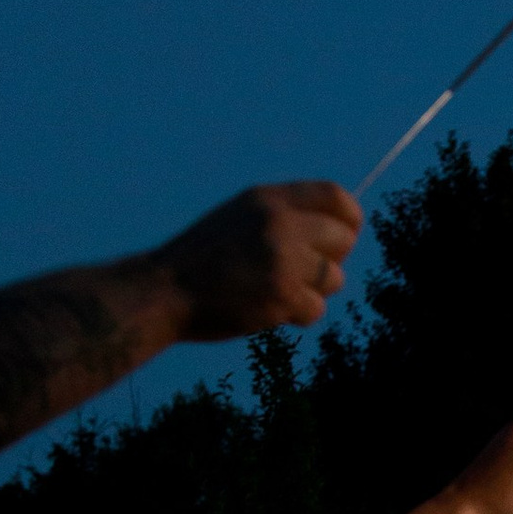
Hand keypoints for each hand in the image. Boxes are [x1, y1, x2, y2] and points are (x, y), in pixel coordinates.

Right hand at [157, 180, 364, 336]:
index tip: (344, 236)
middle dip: (331, 260)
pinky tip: (269, 310)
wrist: (163, 291)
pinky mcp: (281, 295)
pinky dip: (297, 316)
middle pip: (344, 239)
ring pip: (334, 278)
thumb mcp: (240, 217)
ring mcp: (281, 259)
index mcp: (268, 200)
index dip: (348, 219)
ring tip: (277, 291)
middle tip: (303, 274)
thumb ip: (284, 217)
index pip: (336, 197)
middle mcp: (278, 223)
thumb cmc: (203, 259)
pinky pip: (316, 309)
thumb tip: (339, 228)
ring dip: (312, 292)